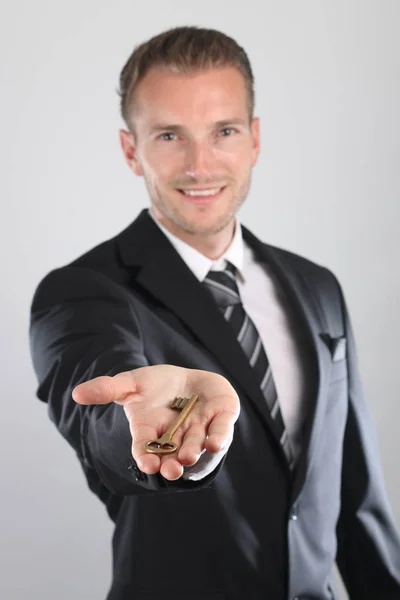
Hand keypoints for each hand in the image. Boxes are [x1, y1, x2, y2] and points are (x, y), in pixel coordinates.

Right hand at [72, 365, 239, 480]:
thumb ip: (107, 390)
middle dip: (172, 464)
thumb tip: (76, 394)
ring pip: (197, 444)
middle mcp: (176, 436)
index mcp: (152, 431)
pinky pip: (222, 429)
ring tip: (188, 457)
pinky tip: (215, 443)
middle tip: (171, 472)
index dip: (146, 457)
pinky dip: (219, 436)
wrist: (186, 378)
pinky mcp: (221, 417)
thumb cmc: (155, 386)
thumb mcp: (130, 384)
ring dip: (193, 452)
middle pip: (172, 454)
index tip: (147, 465)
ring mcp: (200, 428)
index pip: (146, 449)